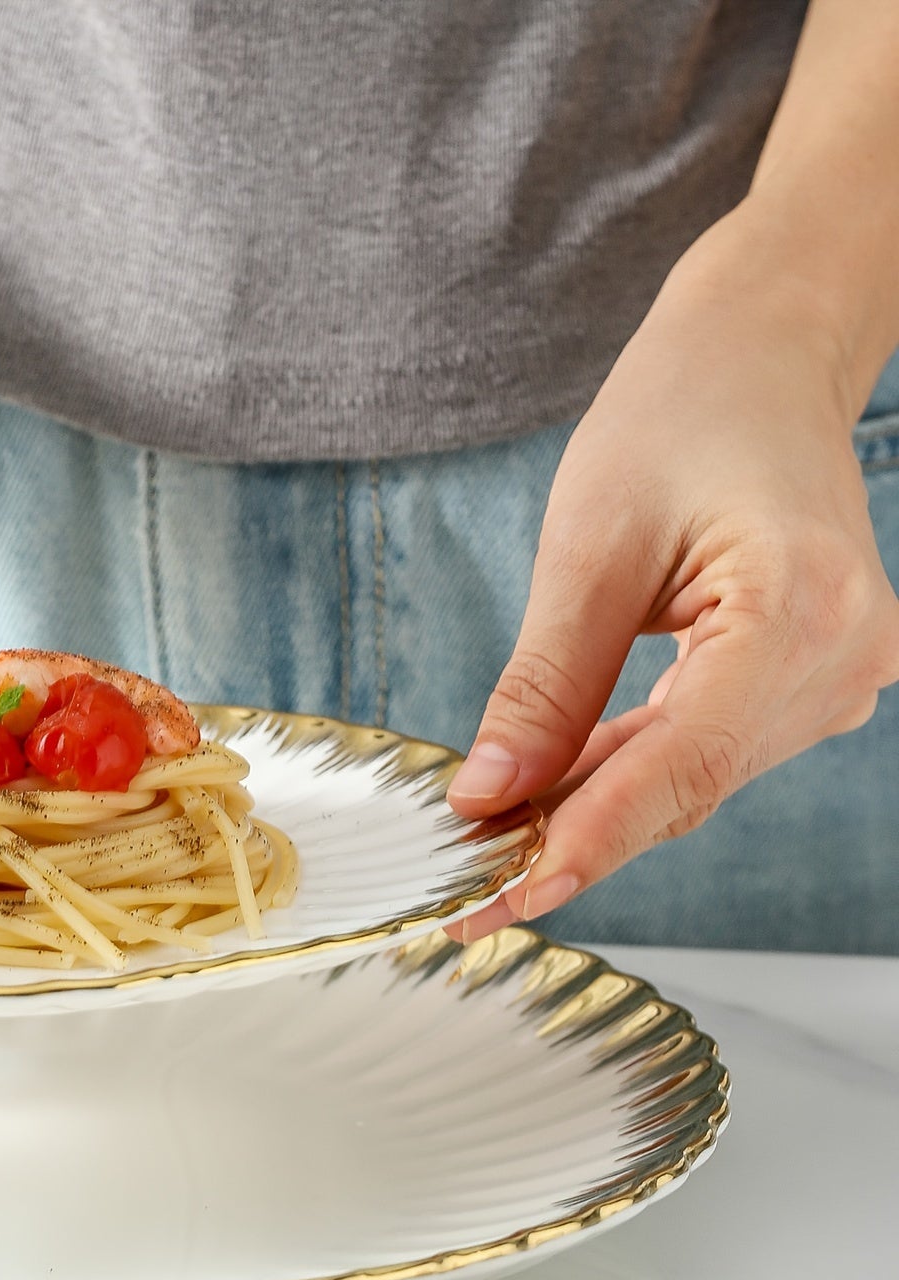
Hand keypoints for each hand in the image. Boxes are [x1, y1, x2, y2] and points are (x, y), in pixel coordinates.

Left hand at [447, 211, 898, 937]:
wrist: (761, 356)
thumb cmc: (681, 413)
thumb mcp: (587, 548)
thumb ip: (544, 687)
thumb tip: (487, 797)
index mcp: (801, 608)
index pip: (684, 762)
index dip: (588, 841)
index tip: (503, 896)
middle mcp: (843, 657)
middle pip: (687, 786)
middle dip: (571, 843)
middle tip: (464, 896)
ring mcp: (838, 674)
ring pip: (692, 782)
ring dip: (591, 815)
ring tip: (487, 852)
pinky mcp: (808, 680)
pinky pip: (704, 752)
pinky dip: (625, 776)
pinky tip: (550, 798)